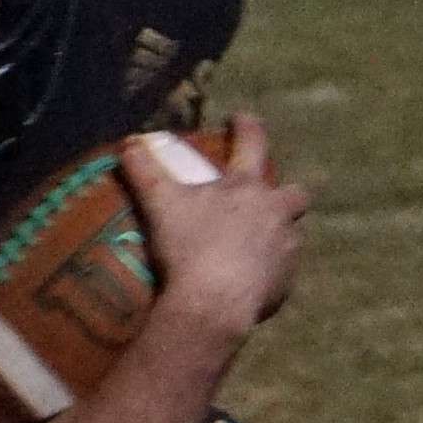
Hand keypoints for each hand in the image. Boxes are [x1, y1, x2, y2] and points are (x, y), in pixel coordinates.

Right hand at [129, 115, 309, 334]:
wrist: (213, 303)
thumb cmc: (188, 246)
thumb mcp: (160, 203)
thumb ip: (144, 170)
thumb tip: (127, 143)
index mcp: (247, 187)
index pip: (253, 142)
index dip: (247, 126)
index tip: (240, 119)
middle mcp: (275, 213)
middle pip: (295, 194)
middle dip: (285, 195)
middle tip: (263, 202)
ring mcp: (285, 249)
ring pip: (291, 234)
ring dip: (276, 235)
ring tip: (252, 248)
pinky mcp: (286, 283)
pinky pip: (282, 273)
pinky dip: (269, 273)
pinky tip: (248, 283)